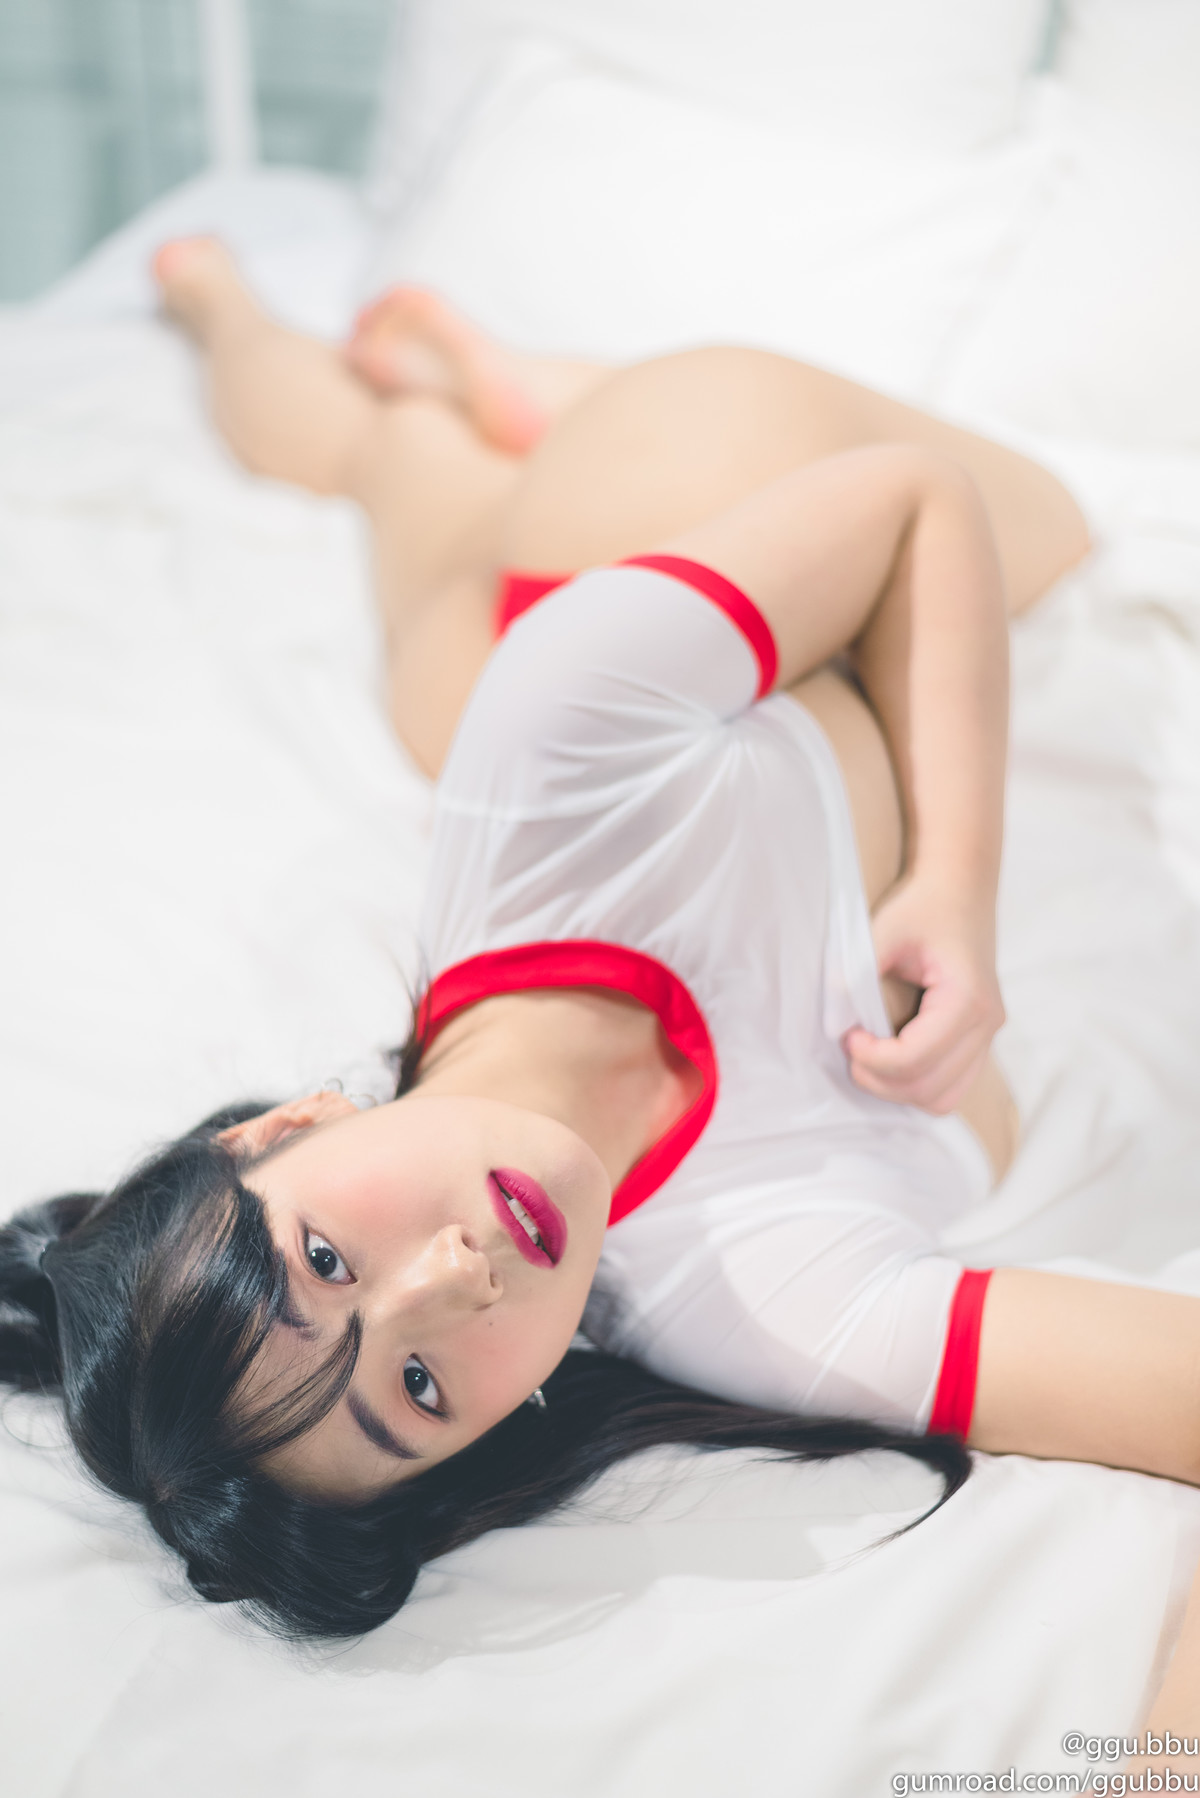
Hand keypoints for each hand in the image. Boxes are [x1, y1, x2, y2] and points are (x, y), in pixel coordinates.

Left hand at [842, 878, 1003, 1113]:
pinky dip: (917, 1085)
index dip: (872, 1058)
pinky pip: (951, 1086)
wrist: (959, 891)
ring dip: (899, 1090)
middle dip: (881, 1079)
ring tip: (870, 1059)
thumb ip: (856, 971)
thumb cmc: (923, 907)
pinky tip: (891, 1058)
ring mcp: (988, 1036)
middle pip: (929, 1088)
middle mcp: (987, 1024)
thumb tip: (833, 1017)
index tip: (847, 1034)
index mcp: (968, 999)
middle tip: (852, 1048)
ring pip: (943, 1098)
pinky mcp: (979, 1040)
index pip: (915, 1059)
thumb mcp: (884, 930)